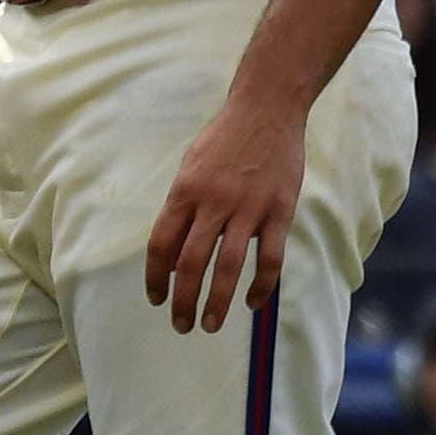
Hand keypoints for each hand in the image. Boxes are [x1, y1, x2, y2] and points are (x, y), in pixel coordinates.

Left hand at [146, 85, 308, 334]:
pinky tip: (252, 303)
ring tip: (210, 325)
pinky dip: (260, 286)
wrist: (266, 109)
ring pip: (228, 267)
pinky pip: (270, 259)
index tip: (155, 299)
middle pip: (190, 263)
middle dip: (182, 300)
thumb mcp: (191, 167)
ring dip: (217, 302)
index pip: (161, 245)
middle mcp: (212, 202)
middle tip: (180, 325)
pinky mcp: (279, 212)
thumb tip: (171, 251)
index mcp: (185, 192)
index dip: (155, 277)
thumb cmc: (224, 139)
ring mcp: (248, 208)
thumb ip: (182, 206)